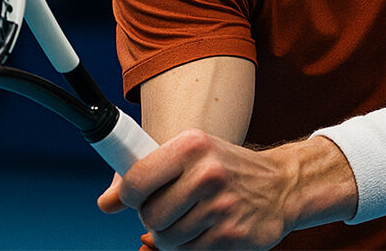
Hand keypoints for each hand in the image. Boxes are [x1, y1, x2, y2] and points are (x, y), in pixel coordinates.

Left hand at [98, 129, 297, 249]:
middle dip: (154, 218)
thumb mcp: (192, 155)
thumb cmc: (227, 167)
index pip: (136, 179)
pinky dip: (191, 247)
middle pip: (149, 215)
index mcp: (192, 145)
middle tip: (172, 207)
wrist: (281, 185)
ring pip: (167, 239)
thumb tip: (105, 202)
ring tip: (192, 217)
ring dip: (173, 235)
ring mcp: (220, 207)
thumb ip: (149, 174)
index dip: (130, 194)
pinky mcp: (230, 237)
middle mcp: (206, 173)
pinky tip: (206, 229)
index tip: (136, 196)